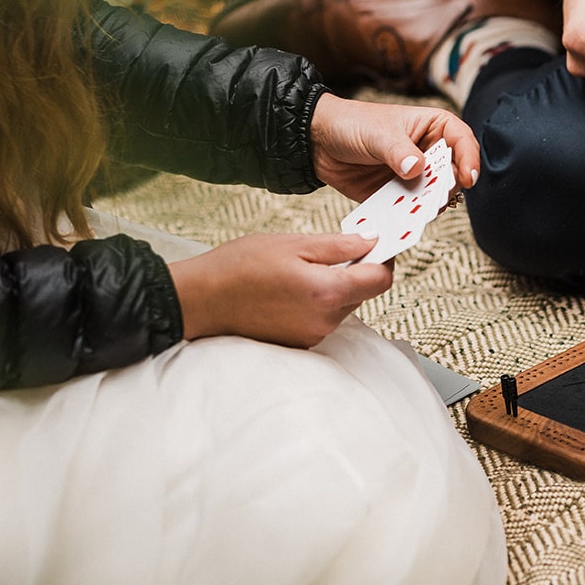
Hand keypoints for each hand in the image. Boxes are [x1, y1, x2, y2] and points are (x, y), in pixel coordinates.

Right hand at [168, 232, 392, 346]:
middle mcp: (325, 320)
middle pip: (363, 293)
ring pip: (344, 306)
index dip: (384, 259)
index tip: (377, 245)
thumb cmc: (240, 267)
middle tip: (332, 250)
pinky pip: (324, 318)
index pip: (381, 280)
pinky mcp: (299, 342)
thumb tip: (372, 242)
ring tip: (302, 268)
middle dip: (356, 271)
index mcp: (328, 292)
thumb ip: (340, 244)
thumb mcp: (294, 243)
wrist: (200, 299)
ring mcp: (312, 335)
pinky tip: (292, 288)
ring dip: (335, 286)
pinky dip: (318, 301)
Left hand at [310, 94, 480, 200]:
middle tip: (441, 196)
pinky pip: (412, 208)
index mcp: (432, 127)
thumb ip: (398, 151)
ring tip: (423, 210)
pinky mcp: (399, 194)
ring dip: (432, 204)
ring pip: (435, 194)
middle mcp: (428, 152)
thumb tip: (416, 169)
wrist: (318, 142)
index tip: (468, 178)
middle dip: (450, 186)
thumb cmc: (352, 124)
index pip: (461, 140)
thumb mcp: (378, 133)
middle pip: (453, 172)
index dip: (469, 158)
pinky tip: (405, 220)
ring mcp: (415, 175)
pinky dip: (411, 216)